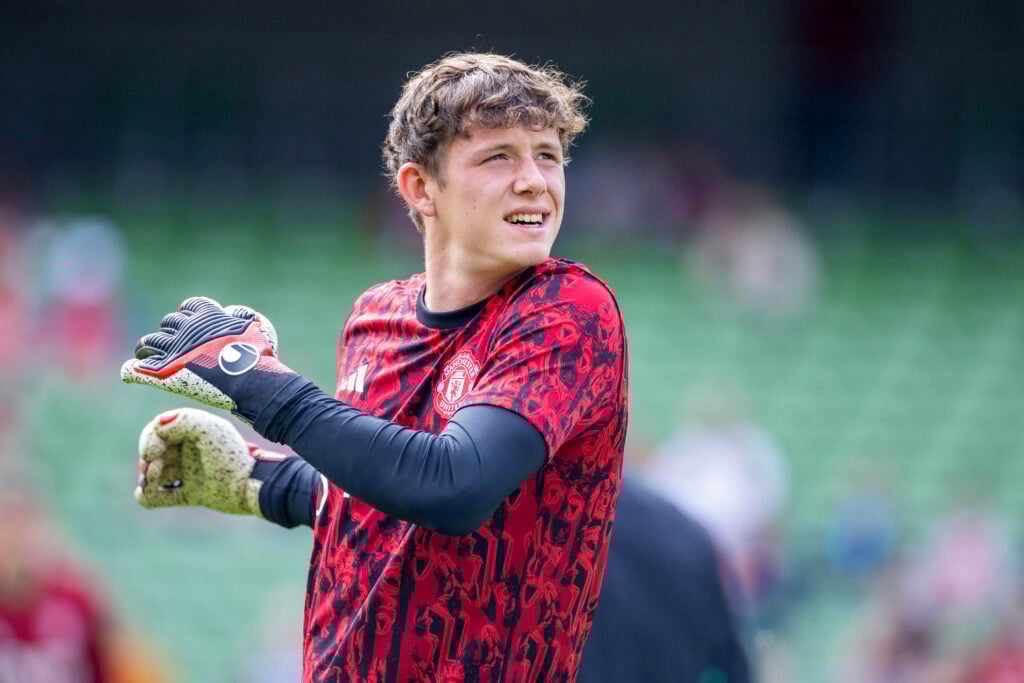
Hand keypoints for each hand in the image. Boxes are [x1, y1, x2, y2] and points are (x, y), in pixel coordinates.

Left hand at [121, 297, 293, 420]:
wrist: (252, 381)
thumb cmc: (260, 357)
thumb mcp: (261, 327)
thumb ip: (244, 316)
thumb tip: (232, 311)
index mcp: (208, 316)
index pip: (190, 306)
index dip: (190, 314)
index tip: (192, 322)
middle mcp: (186, 329)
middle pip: (169, 323)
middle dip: (172, 331)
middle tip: (177, 345)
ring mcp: (173, 351)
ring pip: (149, 342)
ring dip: (149, 348)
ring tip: (150, 356)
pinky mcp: (163, 374)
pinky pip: (136, 369)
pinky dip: (132, 369)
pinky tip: (131, 370)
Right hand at [135, 407, 285, 514]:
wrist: (249, 487)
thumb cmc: (230, 456)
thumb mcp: (209, 430)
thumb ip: (184, 419)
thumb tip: (158, 426)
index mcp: (193, 432)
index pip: (158, 430)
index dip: (148, 440)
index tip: (151, 453)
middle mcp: (190, 451)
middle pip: (153, 453)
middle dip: (146, 461)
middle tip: (150, 470)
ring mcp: (190, 473)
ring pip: (154, 475)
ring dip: (146, 478)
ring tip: (151, 483)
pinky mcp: (192, 494)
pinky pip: (161, 497)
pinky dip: (147, 497)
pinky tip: (145, 496)